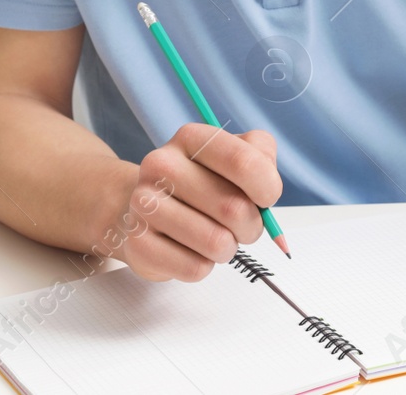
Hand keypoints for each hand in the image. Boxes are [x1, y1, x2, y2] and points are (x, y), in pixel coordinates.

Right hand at [111, 124, 281, 281]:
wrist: (146, 209)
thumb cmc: (202, 183)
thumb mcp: (236, 155)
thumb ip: (261, 158)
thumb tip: (268, 190)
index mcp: (191, 138)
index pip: (244, 163)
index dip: (267, 188)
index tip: (266, 199)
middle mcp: (161, 166)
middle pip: (233, 208)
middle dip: (251, 225)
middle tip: (242, 225)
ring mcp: (143, 205)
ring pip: (216, 242)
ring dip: (229, 248)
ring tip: (217, 237)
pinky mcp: (137, 244)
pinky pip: (194, 268)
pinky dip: (205, 265)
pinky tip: (192, 250)